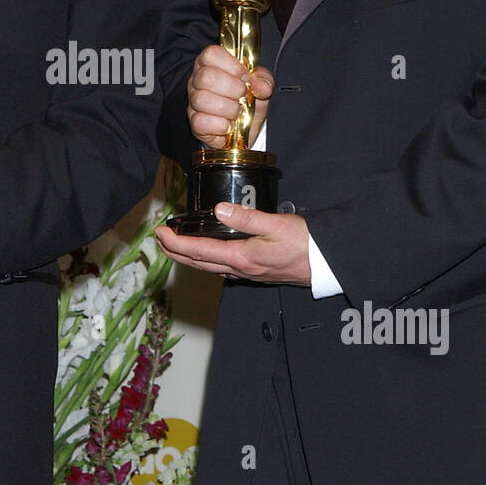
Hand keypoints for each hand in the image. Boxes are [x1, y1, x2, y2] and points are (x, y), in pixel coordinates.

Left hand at [156, 206, 310, 284]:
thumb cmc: (305, 243)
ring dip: (189, 257)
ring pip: (208, 267)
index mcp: (241, 257)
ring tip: (176, 245)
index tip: (160, 233)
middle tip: (159, 238)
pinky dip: (207, 261)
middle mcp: (240, 270)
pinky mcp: (254, 273)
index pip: (198, 251)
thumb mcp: (276, 224)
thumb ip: (247, 217)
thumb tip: (219, 210)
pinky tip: (207, 255)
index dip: (176, 243)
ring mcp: (247, 274)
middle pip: (198, 263)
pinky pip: (222, 269)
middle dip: (175, 251)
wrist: (325, 263)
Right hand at [187, 45, 273, 148]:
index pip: (211, 54)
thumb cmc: (249, 103)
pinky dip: (221, 125)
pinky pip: (201, 121)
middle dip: (232, 87)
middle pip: (206, 76)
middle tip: (243, 95)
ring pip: (202, 99)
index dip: (232, 65)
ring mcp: (194, 102)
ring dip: (228, 108)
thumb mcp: (260, 87)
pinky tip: (229, 124)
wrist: (246, 130)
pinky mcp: (194, 124)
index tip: (245, 76)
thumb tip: (263, 86)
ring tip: (238, 111)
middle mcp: (198, 81)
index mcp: (212, 64)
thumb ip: (263, 80)